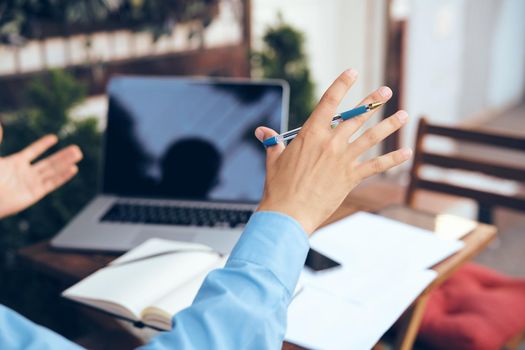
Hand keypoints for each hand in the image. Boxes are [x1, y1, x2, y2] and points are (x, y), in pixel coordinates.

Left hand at [0, 124, 82, 218]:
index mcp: (15, 163)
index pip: (33, 151)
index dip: (43, 144)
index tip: (54, 137)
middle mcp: (26, 173)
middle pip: (49, 162)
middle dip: (63, 155)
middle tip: (76, 148)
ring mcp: (31, 183)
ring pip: (53, 171)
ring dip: (66, 163)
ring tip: (78, 154)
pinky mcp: (35, 194)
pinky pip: (52, 183)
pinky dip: (63, 176)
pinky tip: (73, 169)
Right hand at [255, 69, 411, 233]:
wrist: (289, 213)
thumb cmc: (279, 187)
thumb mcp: (274, 160)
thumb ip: (273, 142)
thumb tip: (262, 131)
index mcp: (311, 134)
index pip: (329, 102)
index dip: (342, 85)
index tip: (352, 72)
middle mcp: (330, 143)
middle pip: (355, 117)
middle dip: (372, 102)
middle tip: (386, 92)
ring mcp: (343, 159)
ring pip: (371, 137)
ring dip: (388, 125)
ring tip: (403, 115)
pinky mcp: (351, 177)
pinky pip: (376, 165)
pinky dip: (393, 159)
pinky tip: (407, 153)